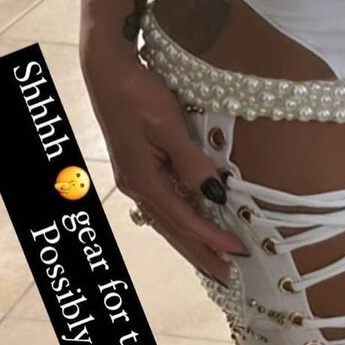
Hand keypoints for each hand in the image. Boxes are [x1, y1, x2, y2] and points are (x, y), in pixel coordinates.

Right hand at [81, 40, 245, 282]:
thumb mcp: (169, 126)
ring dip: (191, 238)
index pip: (183, 219)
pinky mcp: (138, 164)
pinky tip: (195, 217)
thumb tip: (215, 194)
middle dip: (199, 253)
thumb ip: (192, 162)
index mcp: (142, 181)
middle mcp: (136, 185)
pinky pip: (164, 200)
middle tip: (226, 276)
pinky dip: (182, 215)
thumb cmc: (137, 93)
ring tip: (214, 256)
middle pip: (172, 229)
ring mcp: (135, 176)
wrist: (108, 69)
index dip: (211, 237)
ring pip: (167, 218)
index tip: (237, 252)